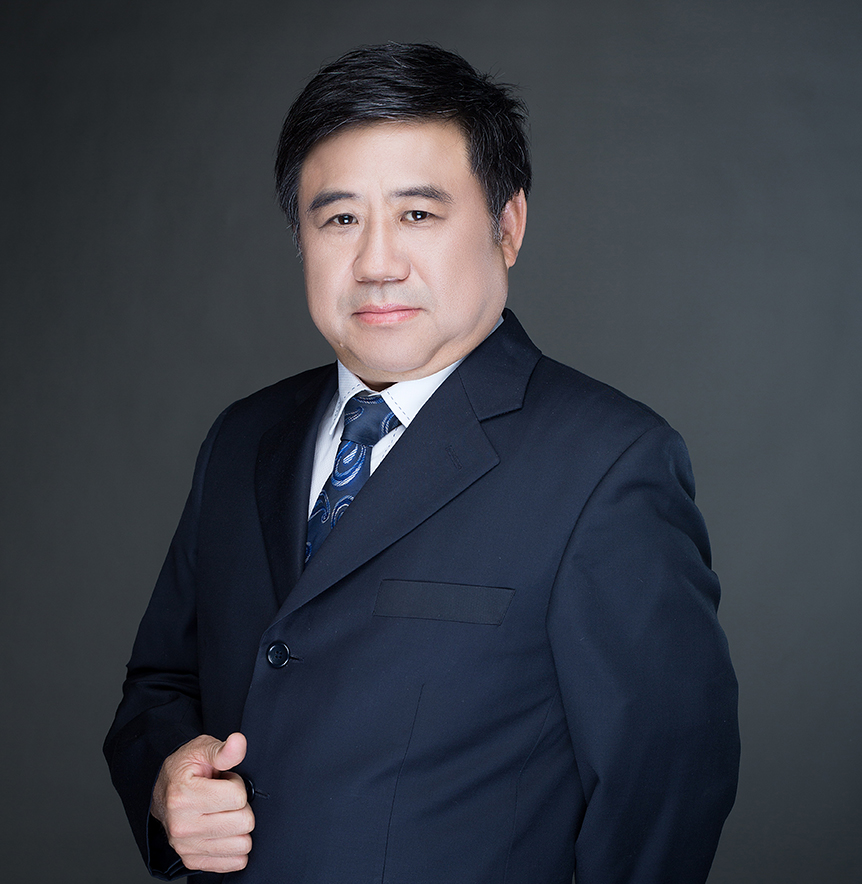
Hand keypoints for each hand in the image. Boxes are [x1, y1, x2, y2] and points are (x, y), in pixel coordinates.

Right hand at [151, 732, 253, 872]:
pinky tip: (224, 832)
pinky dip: (235, 848)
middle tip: (224, 798)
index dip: (237, 785)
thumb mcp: (202, 749)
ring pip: (242, 844)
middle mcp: (182, 825)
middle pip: (243, 822)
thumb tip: (238, 742)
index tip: (224, 781)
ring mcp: (186, 846)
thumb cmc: (186, 768)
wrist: (162, 790)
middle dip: (240, 807)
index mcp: (184, 796)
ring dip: (238, 827)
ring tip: (221, 812)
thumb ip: (224, 750)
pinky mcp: (192, 860)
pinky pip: (233, 863)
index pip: (238, 797)